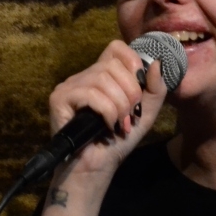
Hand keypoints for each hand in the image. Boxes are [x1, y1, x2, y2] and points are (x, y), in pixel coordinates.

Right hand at [48, 39, 167, 175]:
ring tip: (119, 125)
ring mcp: (69, 86)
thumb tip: (156, 62)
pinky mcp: (59, 98)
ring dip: (119, 106)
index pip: (116, 48)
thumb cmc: (117, 141)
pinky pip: (90, 93)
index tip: (138, 90)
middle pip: (113, 65)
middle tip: (129, 116)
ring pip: (103, 80)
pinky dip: (106, 112)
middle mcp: (83, 76)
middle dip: (130, 93)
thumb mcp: (144, 113)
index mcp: (102, 74)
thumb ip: (155, 88)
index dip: (132, 63)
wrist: (98, 167)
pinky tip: (107, 126)